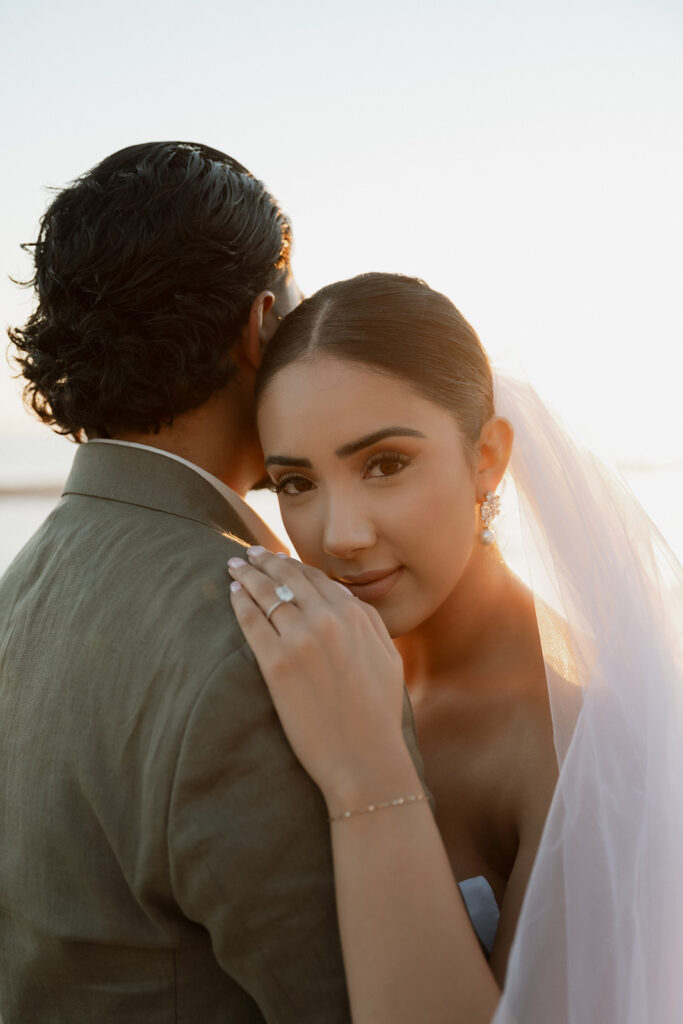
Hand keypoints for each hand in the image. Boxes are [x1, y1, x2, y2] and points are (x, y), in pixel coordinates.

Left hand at [228, 547, 415, 808]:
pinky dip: (240, 603)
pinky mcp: (277, 664)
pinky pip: (251, 622)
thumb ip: (369, 623)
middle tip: (249, 554)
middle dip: (266, 561)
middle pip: (289, 578)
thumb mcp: (387, 658)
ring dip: (248, 575)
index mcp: (356, 616)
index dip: (294, 566)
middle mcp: (329, 620)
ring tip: (234, 566)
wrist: (366, 759)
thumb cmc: (379, 716)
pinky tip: (233, 594)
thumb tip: (347, 599)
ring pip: (267, 593)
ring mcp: (301, 640)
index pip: (317, 579)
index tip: (279, 560)